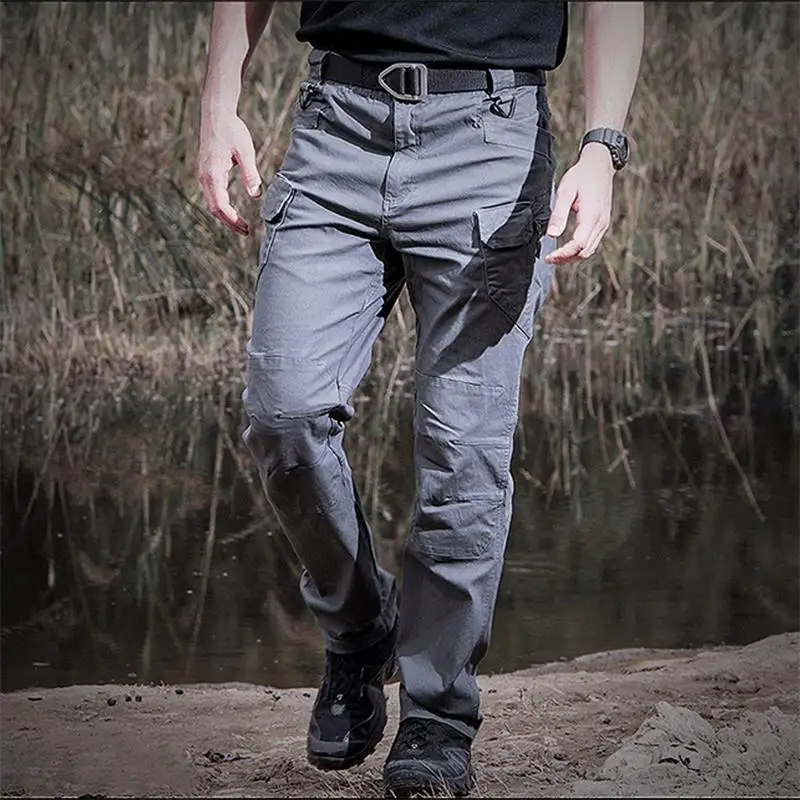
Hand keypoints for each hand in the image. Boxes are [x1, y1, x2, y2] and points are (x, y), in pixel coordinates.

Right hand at [197, 107, 261, 235]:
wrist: (216, 113)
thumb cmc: (232, 130)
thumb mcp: (246, 152)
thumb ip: (251, 174)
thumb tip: (256, 195)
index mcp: (213, 174)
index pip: (220, 206)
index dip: (232, 220)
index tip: (245, 228)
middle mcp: (205, 176)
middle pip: (214, 208)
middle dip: (229, 222)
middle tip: (245, 231)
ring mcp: (204, 174)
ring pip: (211, 202)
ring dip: (225, 215)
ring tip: (240, 224)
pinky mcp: (206, 171)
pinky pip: (211, 194)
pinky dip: (221, 205)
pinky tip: (232, 209)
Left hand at [544, 143, 614, 264]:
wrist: (600, 165)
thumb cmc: (581, 176)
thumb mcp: (565, 191)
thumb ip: (558, 214)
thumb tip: (551, 235)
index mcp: (592, 216)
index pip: (578, 245)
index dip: (562, 255)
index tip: (548, 257)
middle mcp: (601, 223)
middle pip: (584, 252)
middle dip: (566, 259)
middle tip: (548, 259)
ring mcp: (603, 224)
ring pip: (589, 251)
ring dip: (572, 257)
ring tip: (555, 257)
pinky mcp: (602, 224)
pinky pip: (591, 244)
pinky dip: (579, 250)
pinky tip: (566, 249)